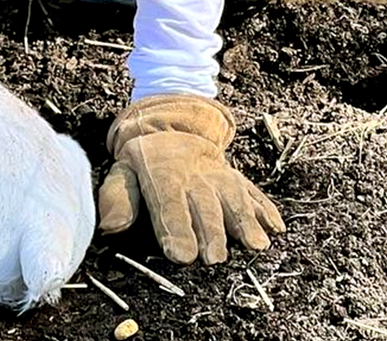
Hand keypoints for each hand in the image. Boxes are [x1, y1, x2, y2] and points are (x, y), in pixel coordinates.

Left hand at [96, 93, 285, 263]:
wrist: (172, 127)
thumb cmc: (145, 160)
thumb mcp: (122, 172)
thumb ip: (117, 198)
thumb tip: (110, 226)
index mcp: (163, 176)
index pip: (169, 206)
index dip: (175, 230)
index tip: (181, 255)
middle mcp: (195, 177)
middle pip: (205, 208)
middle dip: (211, 234)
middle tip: (215, 259)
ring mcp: (220, 177)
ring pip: (234, 199)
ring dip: (246, 222)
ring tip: (256, 245)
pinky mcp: (238, 180)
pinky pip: (255, 194)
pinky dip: (266, 210)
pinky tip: (276, 227)